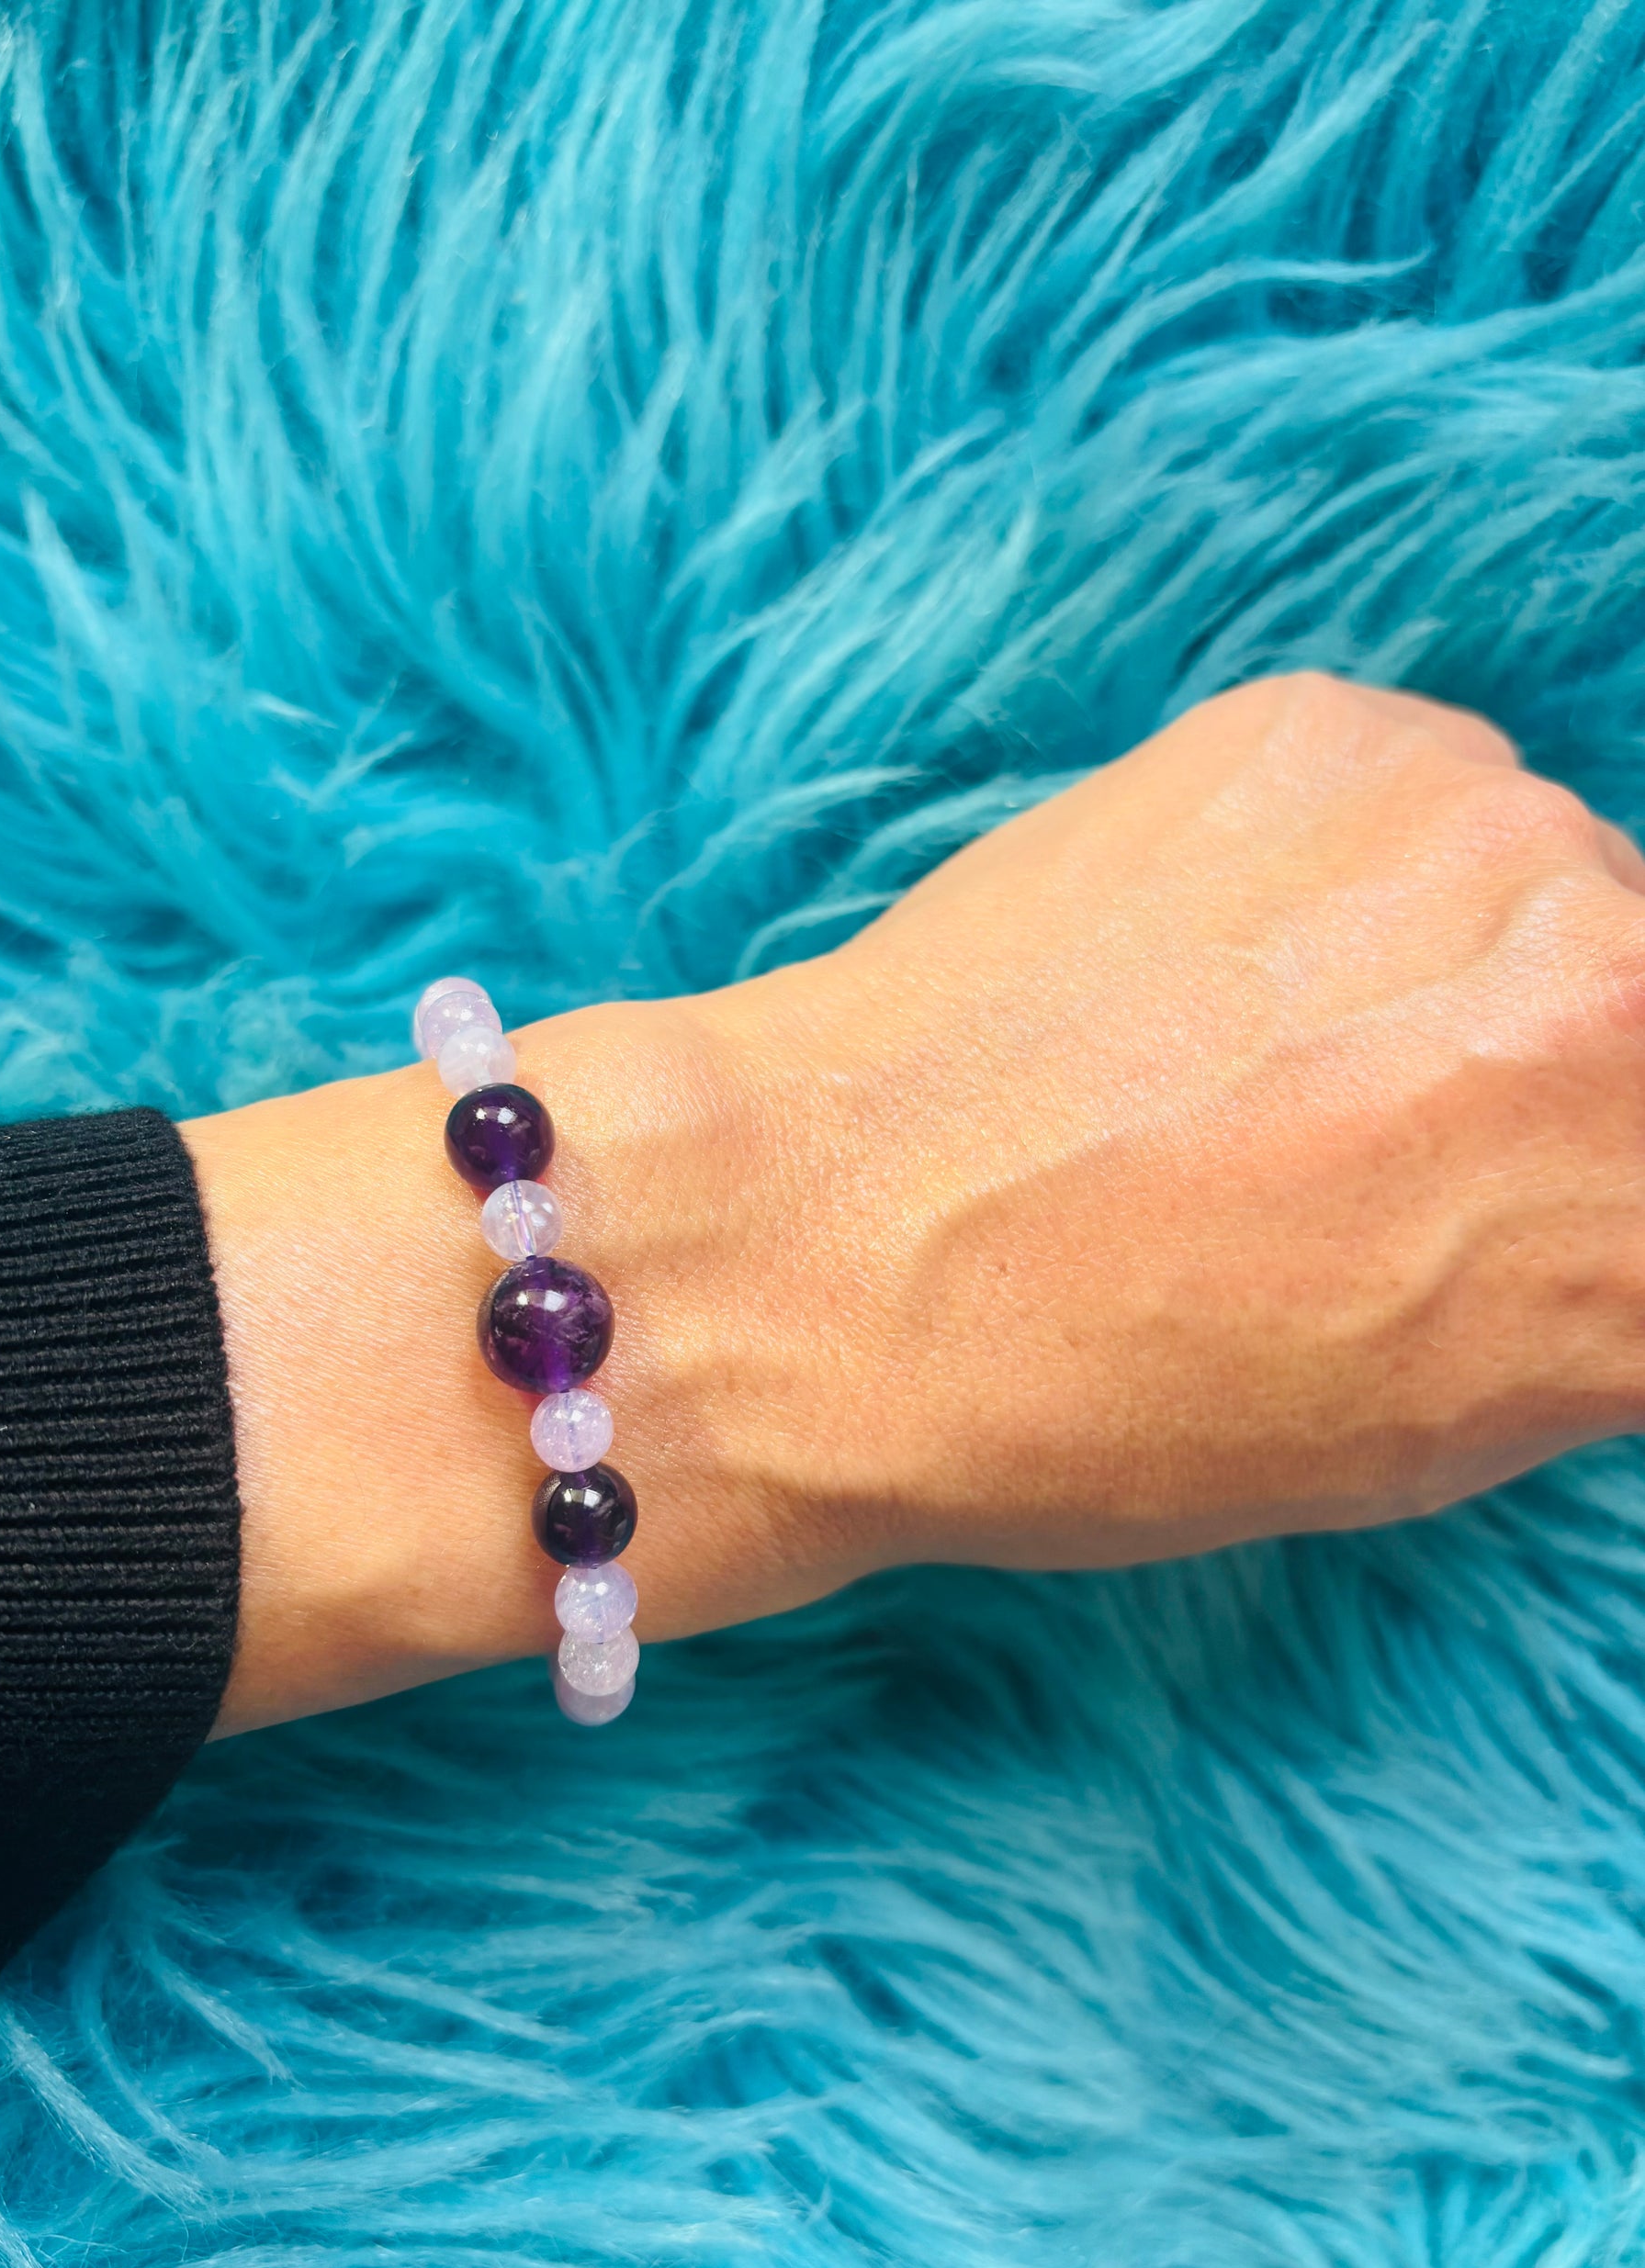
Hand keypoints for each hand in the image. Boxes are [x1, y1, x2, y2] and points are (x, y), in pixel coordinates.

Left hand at [186, 673, 1644, 1732]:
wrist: (819, 1246)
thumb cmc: (1097, 1400)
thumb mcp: (1433, 1422)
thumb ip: (1601, 1280)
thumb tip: (1617, 1175)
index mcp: (1644, 1220)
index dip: (1599, 1171)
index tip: (1537, 1185)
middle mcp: (1614, 989)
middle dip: (1568, 1060)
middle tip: (1398, 1122)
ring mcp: (1473, 830)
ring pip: (1552, 879)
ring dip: (1458, 954)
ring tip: (1267, 1050)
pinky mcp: (1333, 731)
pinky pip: (1422, 795)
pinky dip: (1347, 875)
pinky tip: (1204, 966)